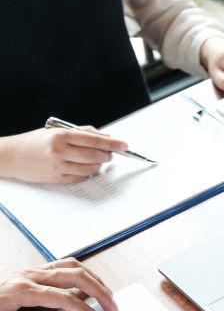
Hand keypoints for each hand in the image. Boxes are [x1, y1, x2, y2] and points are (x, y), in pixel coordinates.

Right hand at [0, 127, 127, 183]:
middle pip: (95, 155)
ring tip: (94, 160)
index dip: (112, 143)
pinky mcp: (58, 179)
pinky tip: (82, 167)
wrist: (11, 156)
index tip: (125, 145)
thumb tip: (106, 136)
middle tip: (109, 153)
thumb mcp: (56, 131)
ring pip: (91, 169)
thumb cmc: (36, 142)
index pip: (94, 140)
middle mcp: (60, 151)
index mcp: (61, 135)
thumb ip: (82, 132)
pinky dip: (87, 173)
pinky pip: (81, 178)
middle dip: (107, 155)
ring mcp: (59, 166)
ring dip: (98, 165)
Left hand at [0, 258, 118, 310]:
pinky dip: (81, 272)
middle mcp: (30, 276)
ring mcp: (32, 271)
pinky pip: (63, 265)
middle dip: (99, 291)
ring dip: (93, 278)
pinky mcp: (32, 271)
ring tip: (107, 294)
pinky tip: (87, 283)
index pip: (64, 298)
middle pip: (76, 276)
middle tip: (113, 307)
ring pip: (72, 266)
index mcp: (22, 291)